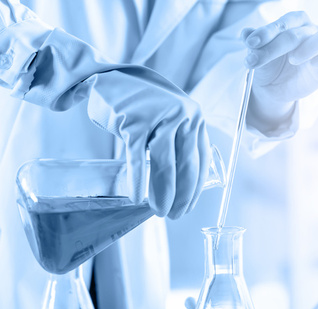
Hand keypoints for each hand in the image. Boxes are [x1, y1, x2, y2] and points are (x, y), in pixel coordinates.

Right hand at [85, 70, 212, 218]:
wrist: (108, 76)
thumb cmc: (142, 103)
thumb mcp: (171, 118)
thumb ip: (181, 141)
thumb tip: (184, 182)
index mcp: (194, 118)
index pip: (201, 159)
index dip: (196, 187)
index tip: (189, 206)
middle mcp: (182, 117)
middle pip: (186, 165)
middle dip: (182, 195)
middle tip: (175, 215)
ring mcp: (159, 118)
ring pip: (165, 165)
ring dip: (163, 193)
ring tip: (160, 211)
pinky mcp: (134, 122)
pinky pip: (137, 159)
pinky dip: (138, 181)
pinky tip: (137, 197)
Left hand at [242, 11, 317, 120]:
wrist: (276, 87)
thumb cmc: (270, 65)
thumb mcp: (258, 55)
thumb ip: (253, 43)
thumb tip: (245, 33)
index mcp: (293, 22)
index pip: (283, 23)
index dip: (266, 32)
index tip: (250, 44)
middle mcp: (309, 29)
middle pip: (295, 34)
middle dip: (273, 48)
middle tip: (255, 60)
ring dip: (306, 48)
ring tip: (292, 60)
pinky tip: (313, 64)